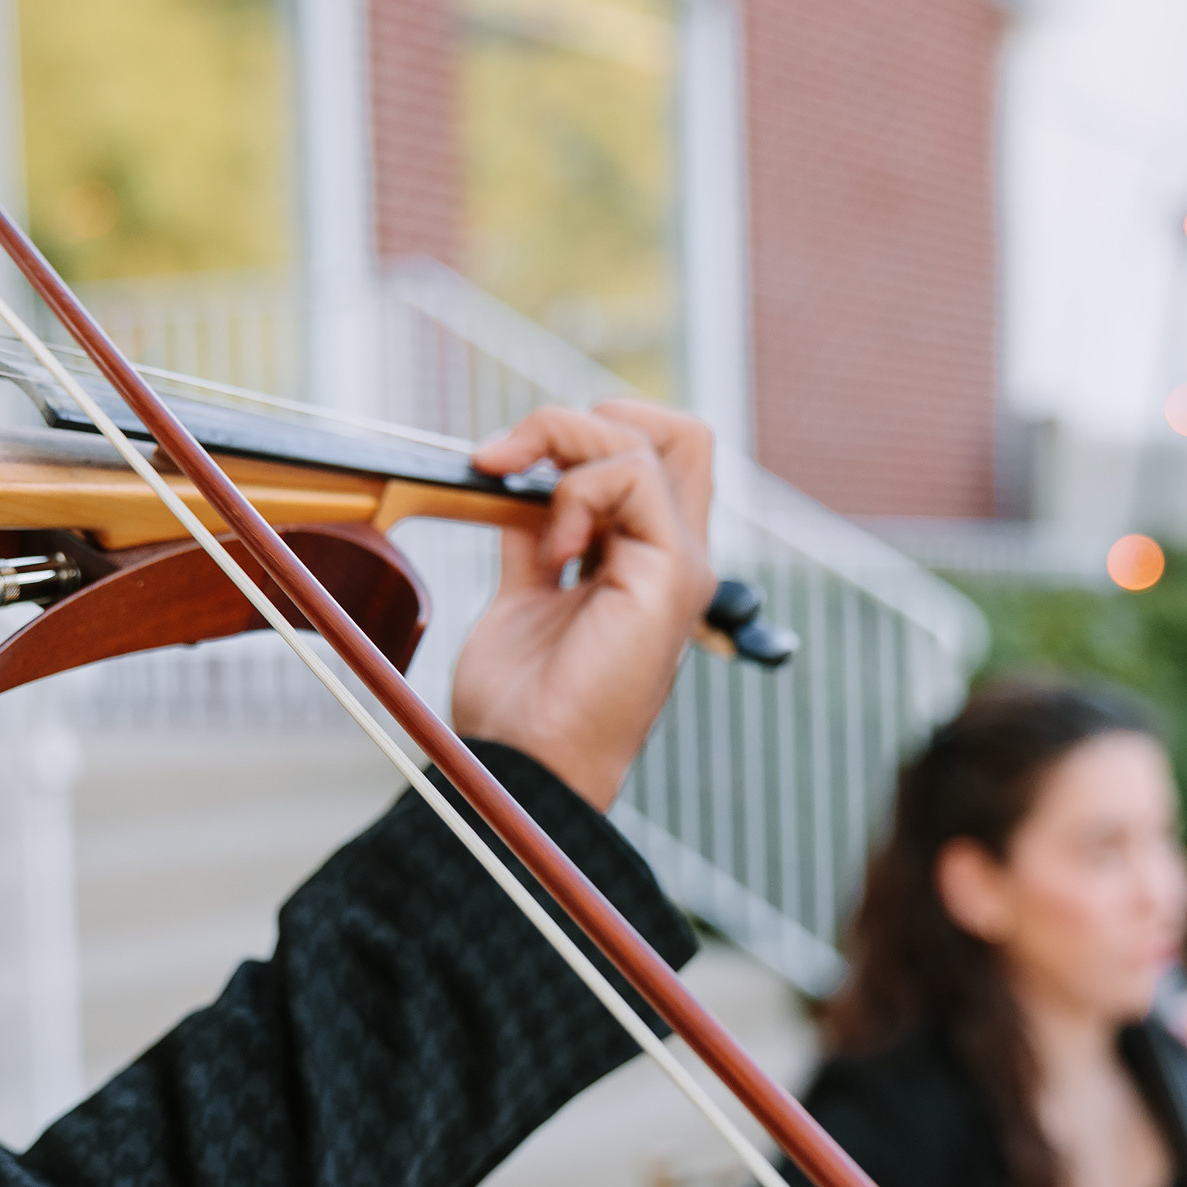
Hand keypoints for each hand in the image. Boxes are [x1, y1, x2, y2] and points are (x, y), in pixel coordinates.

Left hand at [459, 404, 715, 809]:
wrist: (525, 764)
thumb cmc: (523, 707)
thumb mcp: (520, 595)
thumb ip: (531, 536)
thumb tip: (515, 483)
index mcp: (642, 559)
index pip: (648, 451)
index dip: (582, 435)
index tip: (507, 467)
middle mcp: (671, 555)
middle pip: (672, 430)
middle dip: (581, 422)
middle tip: (510, 461)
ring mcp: (679, 563)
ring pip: (650, 439)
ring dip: (564, 447)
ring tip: (527, 512)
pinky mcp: (674, 575)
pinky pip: (637, 476)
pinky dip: (578, 491)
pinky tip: (555, 548)